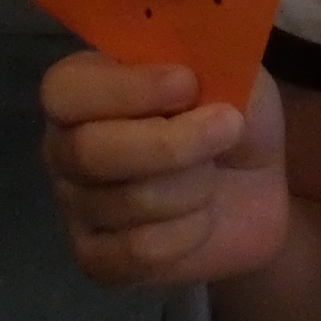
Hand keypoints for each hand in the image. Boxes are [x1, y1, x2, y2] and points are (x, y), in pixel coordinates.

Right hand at [41, 52, 288, 288]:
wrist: (255, 184)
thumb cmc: (231, 111)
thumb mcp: (230, 70)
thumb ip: (205, 61)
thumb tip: (189, 64)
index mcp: (84, 87)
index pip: (66, 90)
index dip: (126, 90)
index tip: (188, 84)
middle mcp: (66, 146)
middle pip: (90, 152)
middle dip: (172, 144)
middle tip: (228, 127)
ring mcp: (76, 206)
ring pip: (126, 202)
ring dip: (194, 186)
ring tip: (215, 174)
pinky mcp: (98, 260)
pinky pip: (138, 252)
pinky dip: (188, 233)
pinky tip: (202, 218)